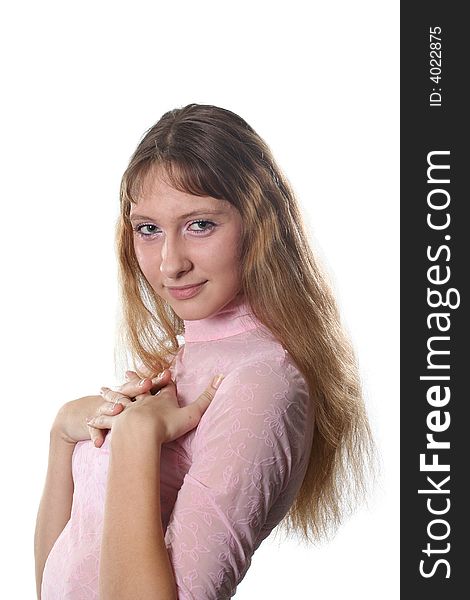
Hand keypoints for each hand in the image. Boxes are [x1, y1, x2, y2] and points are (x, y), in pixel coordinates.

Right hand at [51, 370, 169, 446]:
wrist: (82, 415)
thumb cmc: (114, 411)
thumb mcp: (129, 403)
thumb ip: (149, 401)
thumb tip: (174, 397)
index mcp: (129, 395)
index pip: (144, 385)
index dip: (155, 380)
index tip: (168, 374)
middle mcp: (117, 400)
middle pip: (127, 391)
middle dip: (136, 387)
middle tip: (147, 384)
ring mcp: (104, 411)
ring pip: (107, 408)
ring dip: (112, 407)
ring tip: (119, 409)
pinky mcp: (93, 424)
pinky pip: (94, 430)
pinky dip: (96, 435)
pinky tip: (99, 443)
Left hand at [93, 372, 224, 444]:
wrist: (142, 434)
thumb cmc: (168, 425)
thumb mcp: (193, 411)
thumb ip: (208, 396)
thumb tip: (224, 376)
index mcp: (161, 398)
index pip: (164, 386)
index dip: (164, 379)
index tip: (162, 371)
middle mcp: (143, 401)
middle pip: (138, 388)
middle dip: (134, 380)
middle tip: (127, 371)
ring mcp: (127, 411)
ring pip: (117, 400)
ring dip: (111, 395)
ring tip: (102, 389)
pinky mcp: (115, 423)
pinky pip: (105, 420)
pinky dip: (98, 419)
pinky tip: (89, 419)